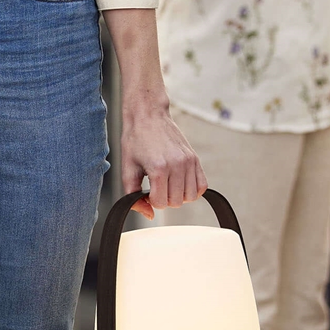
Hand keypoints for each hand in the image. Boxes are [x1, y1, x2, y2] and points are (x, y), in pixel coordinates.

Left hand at [121, 91, 204, 219]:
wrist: (148, 116)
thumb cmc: (135, 140)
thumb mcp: (127, 169)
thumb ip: (133, 196)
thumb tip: (149, 214)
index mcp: (159, 168)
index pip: (160, 203)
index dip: (151, 201)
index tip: (146, 189)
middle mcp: (177, 165)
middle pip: (176, 202)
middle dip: (164, 199)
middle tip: (155, 185)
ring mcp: (189, 161)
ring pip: (190, 197)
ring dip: (178, 196)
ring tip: (167, 184)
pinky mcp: (195, 159)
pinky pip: (202, 186)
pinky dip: (192, 190)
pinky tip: (179, 183)